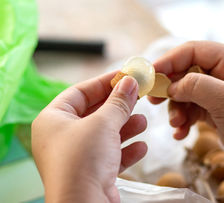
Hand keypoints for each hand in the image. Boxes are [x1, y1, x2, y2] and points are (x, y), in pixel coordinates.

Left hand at [32, 72, 146, 202]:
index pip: (79, 92)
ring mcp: (75, 156)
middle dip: (118, 107)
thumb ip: (118, 101)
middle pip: (94, 113)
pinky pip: (109, 155)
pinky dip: (125, 150)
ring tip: (143, 121)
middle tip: (139, 97)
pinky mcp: (89, 173)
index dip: (104, 83)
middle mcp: (61, 137)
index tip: (126, 77)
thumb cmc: (84, 159)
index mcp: (53, 120)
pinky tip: (141, 147)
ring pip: (103, 135)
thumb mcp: (103, 123)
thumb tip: (130, 81)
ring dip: (125, 128)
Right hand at [148, 41, 223, 173]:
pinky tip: (181, 133)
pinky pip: (191, 107)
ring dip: (176, 107)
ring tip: (176, 124)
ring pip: (185, 91)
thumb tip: (172, 85)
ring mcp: (219, 89)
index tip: (150, 75)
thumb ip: (197, 86)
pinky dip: (183, 119)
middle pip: (186, 70)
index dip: (169, 60)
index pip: (193, 50)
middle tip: (153, 100)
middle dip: (170, 86)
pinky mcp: (214, 107)